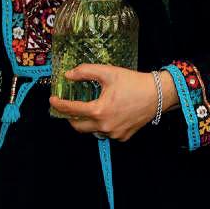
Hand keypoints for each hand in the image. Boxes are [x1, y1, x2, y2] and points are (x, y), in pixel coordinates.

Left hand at [49, 64, 177, 141]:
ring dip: (87, 121)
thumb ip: (85, 72)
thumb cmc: (133, 82)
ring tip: (88, 108)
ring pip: (92, 130)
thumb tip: (68, 75)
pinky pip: (106, 133)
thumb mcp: (107, 72)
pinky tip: (106, 113)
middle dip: (70, 117)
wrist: (157, 95)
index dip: (59, 105)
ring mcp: (114, 134)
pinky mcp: (123, 136)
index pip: (72, 110)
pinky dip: (102, 125)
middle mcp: (105, 126)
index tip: (52, 100)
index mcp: (99, 111)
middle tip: (67, 107)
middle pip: (78, 126)